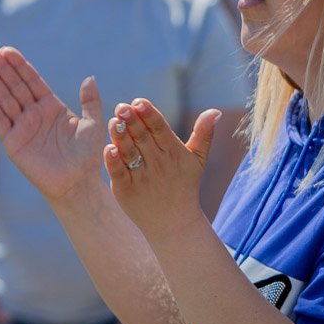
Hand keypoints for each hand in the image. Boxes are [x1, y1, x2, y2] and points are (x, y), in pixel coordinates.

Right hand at [0, 46, 106, 203]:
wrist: (77, 182)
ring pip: (5, 100)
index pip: (33, 81)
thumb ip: (91, 101)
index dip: (21, 66)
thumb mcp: (93, 124)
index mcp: (52, 107)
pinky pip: (0, 121)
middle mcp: (35, 114)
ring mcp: (23, 127)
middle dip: (3, 69)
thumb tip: (90, 77)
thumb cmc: (88, 155)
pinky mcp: (13, 142)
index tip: (8, 50)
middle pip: (16, 87)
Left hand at [104, 98, 220, 242]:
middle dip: (132, 121)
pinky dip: (113, 162)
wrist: (174, 222)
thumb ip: (204, 133)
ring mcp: (141, 177)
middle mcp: (158, 163)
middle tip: (122, 107)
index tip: (139, 101)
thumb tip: (215, 111)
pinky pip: (119, 173)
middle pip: (143, 138)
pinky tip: (107, 148)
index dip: (149, 114)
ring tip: (113, 121)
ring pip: (129, 153)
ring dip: (121, 137)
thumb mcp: (198, 159)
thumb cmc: (185, 185)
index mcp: (173, 152)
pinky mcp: (126, 190)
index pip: (160, 129)